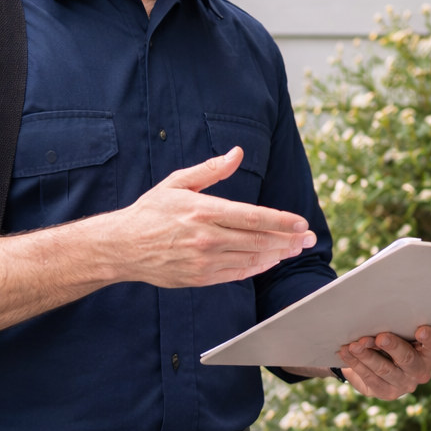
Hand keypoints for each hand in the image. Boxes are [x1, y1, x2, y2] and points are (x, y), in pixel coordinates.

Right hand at [103, 147, 315, 287]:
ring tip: (296, 249)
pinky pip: (238, 273)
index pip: (253, 217)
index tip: (302, 223)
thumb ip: (210, 170)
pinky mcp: (200, 278)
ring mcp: (204, 260)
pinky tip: (270, 260)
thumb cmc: (150, 212)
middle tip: (309, 238)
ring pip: (252, 259)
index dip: (282, 221)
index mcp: (203, 211)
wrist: (121, 247)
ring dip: (278, 254)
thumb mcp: (177, 183)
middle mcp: (206, 237)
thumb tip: (236, 153)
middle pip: (259, 240)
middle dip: (289, 240)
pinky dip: (258, 267)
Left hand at [335, 326, 430, 399]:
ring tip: (354, 344)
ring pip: (385, 370)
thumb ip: (397, 326)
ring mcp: (406, 384)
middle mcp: (422, 370)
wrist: (380, 359)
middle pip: (408, 359)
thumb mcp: (400, 330)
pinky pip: (371, 379)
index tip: (420, 329)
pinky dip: (357, 364)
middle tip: (379, 337)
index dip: (430, 338)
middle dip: (393, 347)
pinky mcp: (388, 393)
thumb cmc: (395, 335)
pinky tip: (346, 353)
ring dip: (367, 356)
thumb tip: (376, 318)